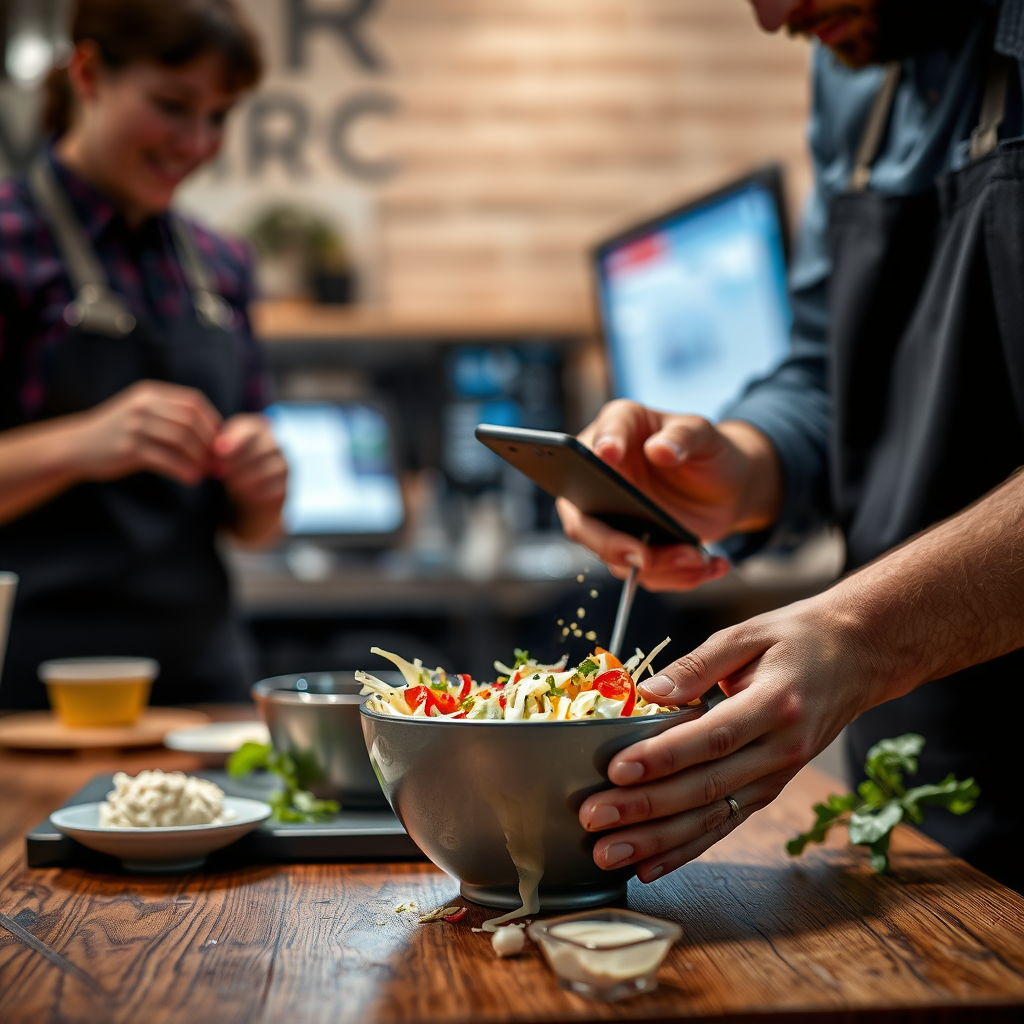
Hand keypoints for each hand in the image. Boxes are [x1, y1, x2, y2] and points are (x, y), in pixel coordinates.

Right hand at [76, 380, 220, 485]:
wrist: (77, 447)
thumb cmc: (118, 433)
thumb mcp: (141, 412)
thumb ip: (170, 415)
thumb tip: (214, 432)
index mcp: (150, 394)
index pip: (193, 402)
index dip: (212, 421)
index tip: (220, 441)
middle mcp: (143, 405)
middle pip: (191, 421)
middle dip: (209, 443)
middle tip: (217, 461)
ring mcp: (135, 426)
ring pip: (182, 440)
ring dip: (199, 459)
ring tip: (206, 472)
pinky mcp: (129, 448)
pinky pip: (167, 459)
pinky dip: (184, 470)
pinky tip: (192, 479)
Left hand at [212, 414, 287, 542]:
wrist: (246, 492)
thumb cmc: (230, 465)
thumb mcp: (222, 453)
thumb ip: (221, 447)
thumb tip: (218, 449)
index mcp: (258, 429)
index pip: (252, 429)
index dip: (235, 439)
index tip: (218, 450)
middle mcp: (276, 444)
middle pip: (264, 447)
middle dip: (239, 459)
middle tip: (219, 470)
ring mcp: (284, 464)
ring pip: (270, 467)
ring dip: (246, 476)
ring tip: (230, 483)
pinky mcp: (286, 485)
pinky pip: (276, 486)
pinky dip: (257, 490)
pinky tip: (242, 492)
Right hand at [556, 400, 780, 590]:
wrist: (728, 486)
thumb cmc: (709, 451)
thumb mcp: (704, 434)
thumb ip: (684, 436)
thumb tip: (660, 450)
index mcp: (615, 432)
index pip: (595, 439)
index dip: (600, 446)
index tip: (608, 454)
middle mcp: (601, 478)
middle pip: (582, 518)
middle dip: (608, 543)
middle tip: (642, 556)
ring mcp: (614, 518)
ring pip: (616, 556)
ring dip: (658, 565)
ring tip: (698, 559)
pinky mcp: (634, 547)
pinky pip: (647, 574)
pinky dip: (678, 576)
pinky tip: (710, 566)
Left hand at [578, 591, 887, 881]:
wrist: (859, 657)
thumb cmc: (798, 638)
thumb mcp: (748, 633)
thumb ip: (697, 664)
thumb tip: (648, 692)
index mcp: (775, 704)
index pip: (713, 737)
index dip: (664, 756)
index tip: (617, 768)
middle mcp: (780, 750)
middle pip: (706, 787)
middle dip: (645, 808)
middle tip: (595, 818)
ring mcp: (778, 776)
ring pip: (712, 817)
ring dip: (657, 841)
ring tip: (607, 854)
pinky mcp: (771, 789)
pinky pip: (726, 825)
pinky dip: (686, 850)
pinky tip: (649, 866)